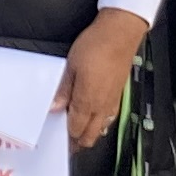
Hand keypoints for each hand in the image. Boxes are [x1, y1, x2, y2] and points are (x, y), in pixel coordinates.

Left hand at [52, 9, 147, 150]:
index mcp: (88, 102)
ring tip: (78, 130)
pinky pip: (109, 118)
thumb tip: (55, 107)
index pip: (75, 130)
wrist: (120, 34)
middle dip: (78, 142)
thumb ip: (64, 90)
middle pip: (90, 136)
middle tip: (66, 141)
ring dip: (89, 133)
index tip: (57, 138)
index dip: (65, 137)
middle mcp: (102, 106)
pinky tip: (94, 116)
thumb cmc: (97, 45)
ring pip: (101, 129)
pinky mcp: (118, 95)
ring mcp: (112, 102)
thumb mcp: (71, 65)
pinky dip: (100, 123)